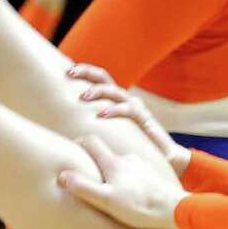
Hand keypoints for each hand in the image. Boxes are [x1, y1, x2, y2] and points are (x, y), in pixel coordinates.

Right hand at [58, 135, 181, 228]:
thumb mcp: (107, 200)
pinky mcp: (152, 176)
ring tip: (108, 187)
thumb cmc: (139, 207)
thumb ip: (84, 187)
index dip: (79, 143)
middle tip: (87, 174)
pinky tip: (128, 194)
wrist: (174, 210)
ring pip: (121, 164)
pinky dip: (127, 179)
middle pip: (106, 154)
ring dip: (113, 171)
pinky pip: (135, 173)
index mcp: (114, 163)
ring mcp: (142, 166)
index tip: (70, 149)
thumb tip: (62, 175)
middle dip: (95, 160)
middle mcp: (128, 159)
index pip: (91, 142)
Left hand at [65, 64, 190, 172]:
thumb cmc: (130, 148)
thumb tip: (63, 130)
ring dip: (98, 91)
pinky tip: (101, 114)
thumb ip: (90, 129)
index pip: (96, 79)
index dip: (81, 72)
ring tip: (83, 96)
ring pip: (114, 91)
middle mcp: (124, 99)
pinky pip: (128, 110)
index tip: (64, 71)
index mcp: (114, 100)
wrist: (164, 157)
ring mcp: (135, 107)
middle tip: (69, 73)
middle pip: (103, 77)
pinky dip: (114, 110)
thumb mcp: (107, 135)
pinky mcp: (145, 119)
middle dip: (86, 72)